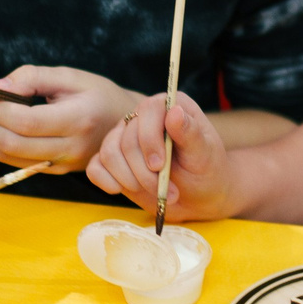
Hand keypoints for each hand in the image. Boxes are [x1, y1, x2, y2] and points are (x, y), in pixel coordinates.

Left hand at [0, 66, 135, 172]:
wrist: (124, 125)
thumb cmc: (97, 94)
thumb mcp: (70, 75)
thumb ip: (32, 77)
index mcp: (78, 119)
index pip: (26, 122)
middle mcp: (71, 148)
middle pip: (12, 144)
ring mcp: (63, 165)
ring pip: (8, 158)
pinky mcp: (55, 172)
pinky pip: (15, 164)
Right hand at [87, 92, 233, 219]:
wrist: (200, 197)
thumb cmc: (207, 171)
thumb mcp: (205, 154)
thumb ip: (190, 133)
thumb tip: (174, 112)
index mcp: (169, 106)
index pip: (147, 110)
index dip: (149, 139)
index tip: (160, 166)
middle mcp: (144, 117)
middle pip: (126, 138)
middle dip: (144, 171)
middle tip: (168, 191)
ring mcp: (125, 138)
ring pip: (108, 152)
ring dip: (129, 179)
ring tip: (156, 193)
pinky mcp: (114, 161)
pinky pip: (95, 167)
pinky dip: (106, 181)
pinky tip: (121, 190)